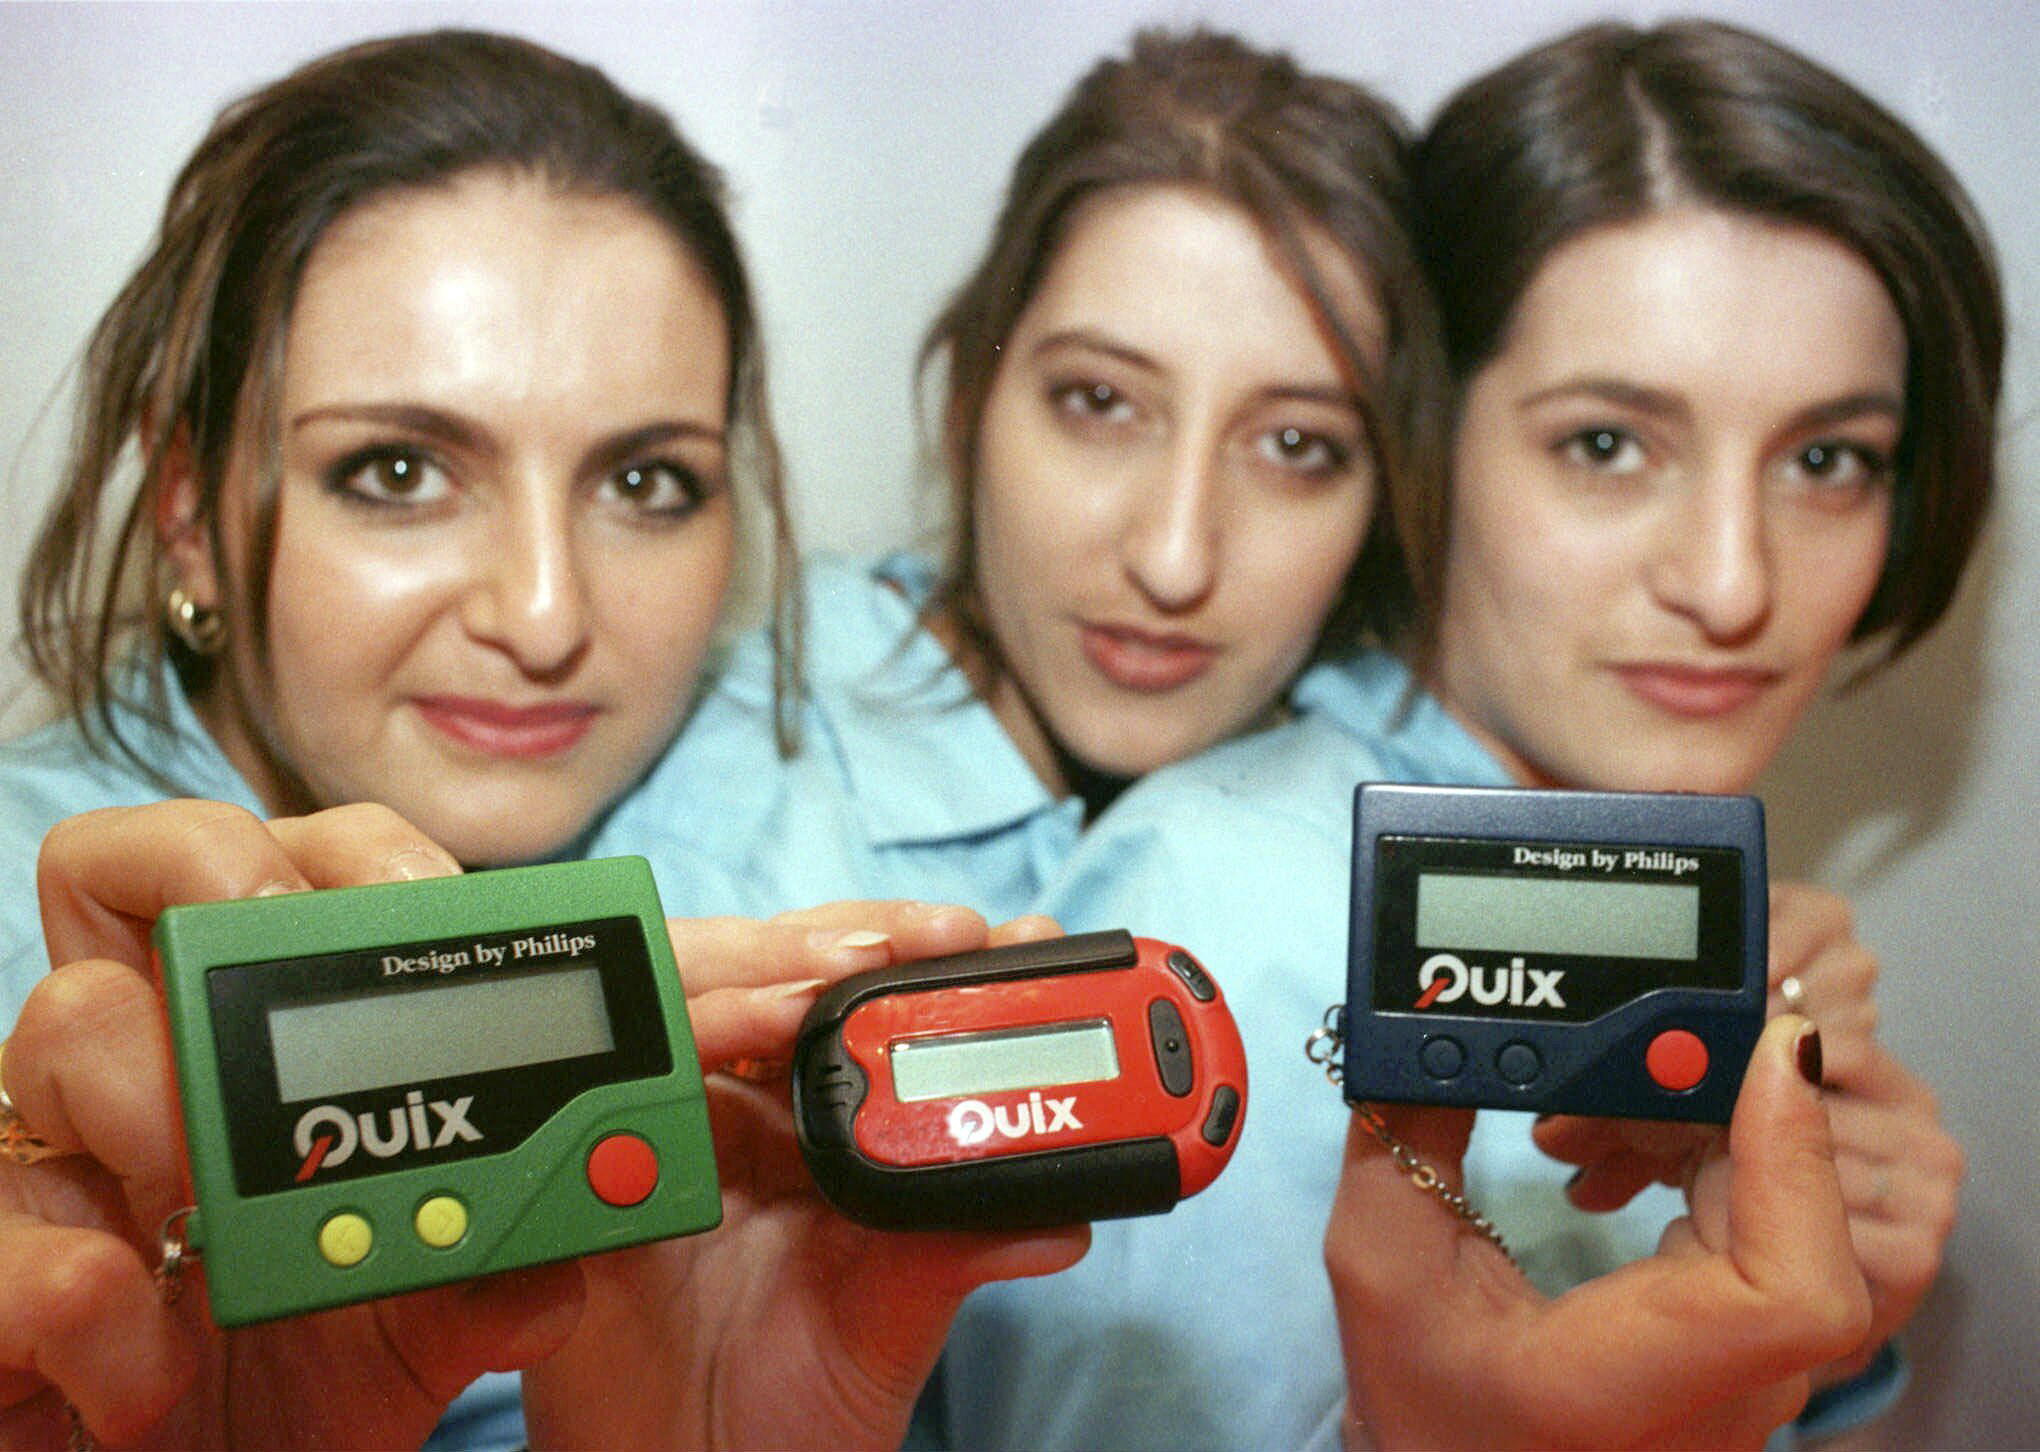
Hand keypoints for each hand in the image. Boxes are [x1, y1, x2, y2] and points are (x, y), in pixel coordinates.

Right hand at [4, 800, 582, 1447]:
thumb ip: (489, 1283)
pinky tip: (151, 1375)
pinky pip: (3, 1241)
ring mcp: (49, 1160)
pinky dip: (84, 1303)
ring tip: (215, 1227)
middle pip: (127, 866)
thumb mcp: (420, 1334)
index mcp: (257, 1053)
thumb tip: (560, 1263)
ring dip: (159, 1100)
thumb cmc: (292, 1391)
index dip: (351, 858)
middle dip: (219, 877)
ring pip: (58, 1017)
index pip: (283, 875)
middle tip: (292, 957)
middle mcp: (139, 1072)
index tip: (427, 908)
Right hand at [522, 911, 1089, 1449]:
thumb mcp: (893, 1321)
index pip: (859, 1002)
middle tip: (912, 937)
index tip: (990, 935)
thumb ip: (960, 1252)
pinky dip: (654, 1061)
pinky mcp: (590, 1185)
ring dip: (756, 979)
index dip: (917, 956)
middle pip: (770, 978)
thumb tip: (1066, 1216)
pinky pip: (599, 1102)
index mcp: (815, 1128)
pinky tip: (714, 1055)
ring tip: (824, 982)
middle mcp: (739, 1115)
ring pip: (688, 1008)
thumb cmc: (794, 1407)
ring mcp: (663, 1138)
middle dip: (841, 938)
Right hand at [1325, 1015, 1870, 1450]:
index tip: (1761, 1053)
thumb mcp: (1383, 1266)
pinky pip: (1763, 1221)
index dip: (1797, 1158)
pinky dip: (1691, 1158)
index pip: (1795, 1287)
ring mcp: (1758, 1372)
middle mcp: (1727, 1390)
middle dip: (1696, 1100)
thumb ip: (1405, 1139)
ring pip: (1779, 1201)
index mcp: (1631, 1385)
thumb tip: (1437, 1029)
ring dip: (1683, 1123)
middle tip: (1594, 1060)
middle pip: (1785, 1208)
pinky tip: (1604, 1160)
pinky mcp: (1756, 1346)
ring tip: (1567, 1128)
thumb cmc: (1426, 1407)